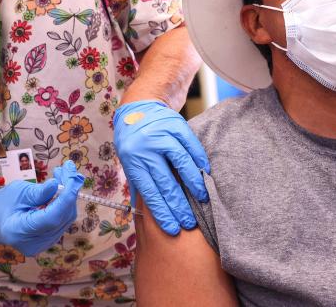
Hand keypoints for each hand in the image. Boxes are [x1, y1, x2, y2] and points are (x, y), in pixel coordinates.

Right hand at [0, 160, 84, 255]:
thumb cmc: (2, 204)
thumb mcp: (18, 193)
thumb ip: (39, 192)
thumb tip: (57, 185)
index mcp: (20, 231)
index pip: (51, 217)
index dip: (66, 198)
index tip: (73, 178)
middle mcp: (34, 243)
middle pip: (62, 217)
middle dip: (69, 192)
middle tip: (67, 169)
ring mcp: (42, 245)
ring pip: (65, 219)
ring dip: (68, 196)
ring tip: (63, 175)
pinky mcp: (47, 240)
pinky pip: (61, 221)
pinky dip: (63, 204)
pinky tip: (60, 189)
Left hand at [113, 100, 209, 234]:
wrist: (140, 107)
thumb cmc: (134, 140)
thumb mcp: (129, 160)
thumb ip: (138, 183)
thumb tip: (144, 215)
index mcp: (133, 161)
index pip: (150, 193)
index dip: (162, 212)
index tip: (173, 229)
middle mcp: (146, 148)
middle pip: (166, 183)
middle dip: (179, 206)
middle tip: (189, 222)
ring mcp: (162, 135)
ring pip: (181, 163)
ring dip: (193, 184)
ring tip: (202, 199)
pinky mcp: (176, 125)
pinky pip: (191, 145)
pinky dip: (199, 160)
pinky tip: (205, 174)